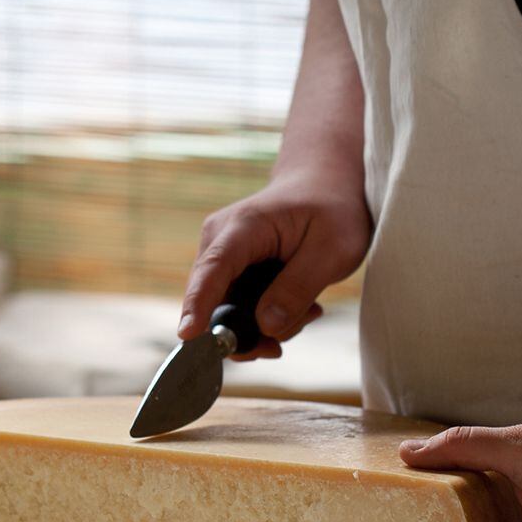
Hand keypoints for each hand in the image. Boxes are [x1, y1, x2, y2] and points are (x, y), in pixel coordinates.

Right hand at [180, 167, 370, 359]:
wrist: (324, 184)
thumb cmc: (332, 209)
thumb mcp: (333, 250)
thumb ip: (298, 289)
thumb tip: (265, 327)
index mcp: (244, 226)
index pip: (213, 270)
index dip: (198, 305)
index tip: (188, 336)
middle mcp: (219, 240)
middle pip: (213, 302)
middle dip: (250, 332)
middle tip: (297, 329)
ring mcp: (220, 256)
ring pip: (227, 312)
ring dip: (267, 325)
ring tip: (309, 308)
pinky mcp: (228, 270)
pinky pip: (236, 308)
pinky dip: (266, 317)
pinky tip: (299, 305)